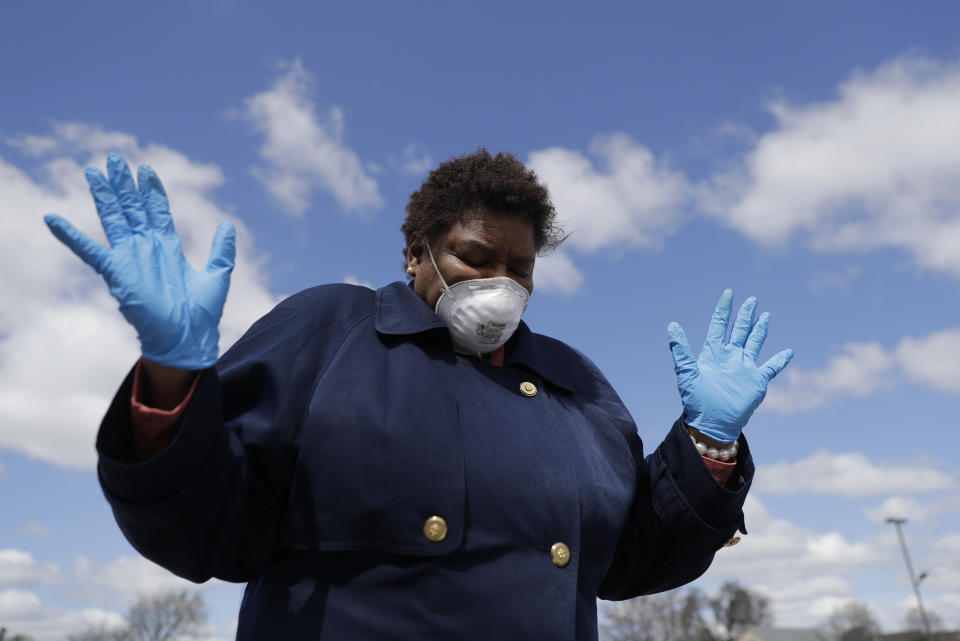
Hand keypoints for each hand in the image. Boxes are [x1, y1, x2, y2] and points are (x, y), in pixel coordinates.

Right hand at [44, 153, 235, 368]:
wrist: (188, 339)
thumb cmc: (201, 314)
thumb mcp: (218, 275)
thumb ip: (222, 249)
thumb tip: (227, 223)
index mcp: (168, 248)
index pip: (157, 211)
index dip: (152, 191)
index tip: (146, 169)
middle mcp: (147, 249)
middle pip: (132, 209)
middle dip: (124, 184)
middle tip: (114, 158)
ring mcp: (130, 258)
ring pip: (114, 219)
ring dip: (104, 196)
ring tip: (93, 171)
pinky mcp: (117, 273)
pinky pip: (90, 251)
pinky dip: (71, 236)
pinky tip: (53, 218)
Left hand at [667, 289, 792, 441]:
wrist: (712, 423)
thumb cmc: (696, 401)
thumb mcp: (686, 373)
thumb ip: (681, 349)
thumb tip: (672, 325)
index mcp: (713, 353)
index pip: (719, 324)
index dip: (724, 309)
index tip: (729, 293)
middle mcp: (730, 357)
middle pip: (739, 330)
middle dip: (745, 314)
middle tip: (751, 299)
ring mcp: (744, 368)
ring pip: (754, 343)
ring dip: (760, 329)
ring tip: (765, 315)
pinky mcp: (756, 381)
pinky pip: (771, 368)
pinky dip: (780, 360)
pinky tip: (789, 351)